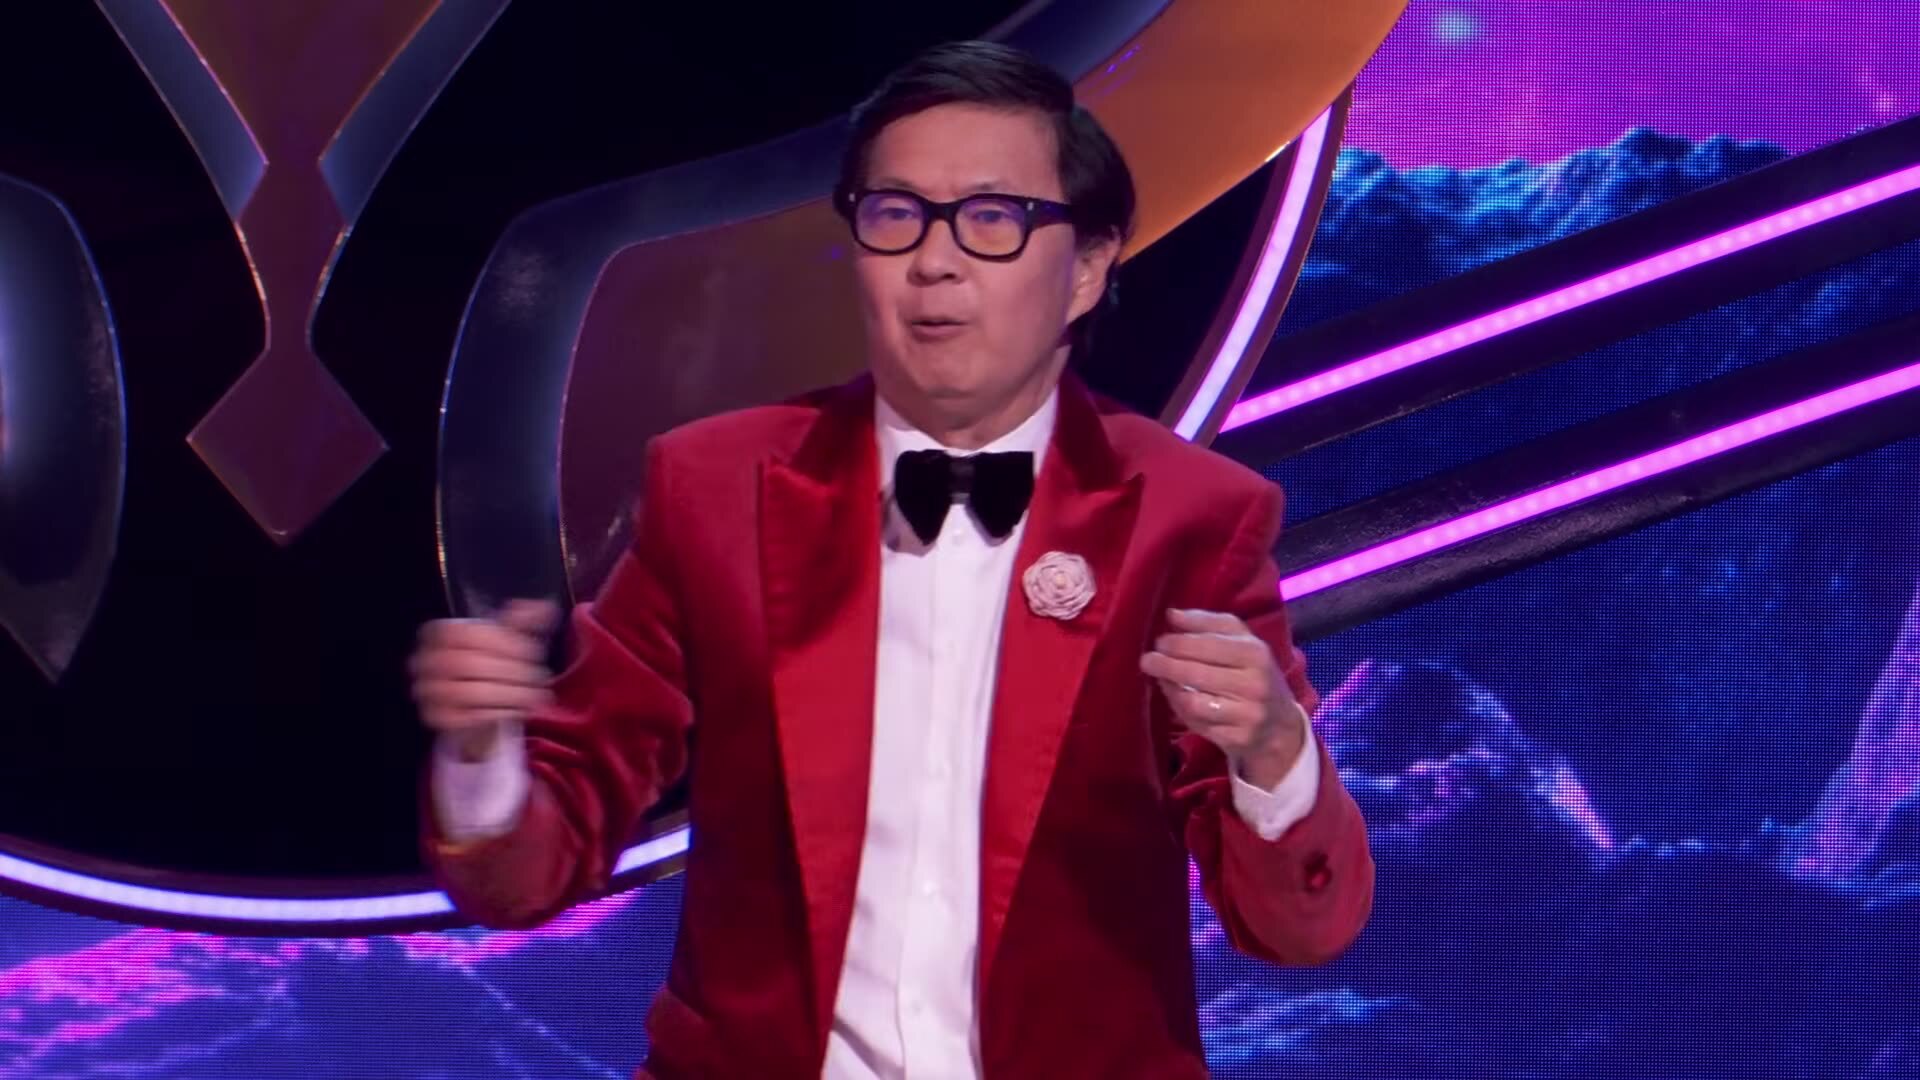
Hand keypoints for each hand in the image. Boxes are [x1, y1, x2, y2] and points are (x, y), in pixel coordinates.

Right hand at [409, 599, 559, 759]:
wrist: (474, 705)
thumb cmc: (489, 664)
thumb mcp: (505, 638)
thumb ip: (522, 622)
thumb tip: (544, 607)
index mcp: (438, 633)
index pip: (468, 633)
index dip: (503, 641)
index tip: (533, 650)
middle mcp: (423, 661)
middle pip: (469, 664)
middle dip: (511, 670)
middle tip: (538, 676)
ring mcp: (427, 691)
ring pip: (469, 693)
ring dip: (509, 694)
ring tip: (533, 694)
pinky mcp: (436, 718)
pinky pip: (469, 717)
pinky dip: (499, 713)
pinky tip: (518, 709)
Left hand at [1139, 608, 1306, 787]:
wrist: (1280, 726)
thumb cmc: (1254, 673)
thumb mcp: (1241, 641)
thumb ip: (1207, 623)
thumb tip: (1171, 614)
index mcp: (1255, 653)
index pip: (1208, 644)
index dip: (1177, 643)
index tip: (1159, 641)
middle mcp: (1254, 684)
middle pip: (1196, 673)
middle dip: (1166, 665)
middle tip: (1147, 660)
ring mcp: (1247, 714)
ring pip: (1192, 701)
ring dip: (1170, 688)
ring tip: (1161, 678)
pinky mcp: (1237, 739)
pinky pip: (1196, 723)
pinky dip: (1180, 709)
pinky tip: (1175, 698)